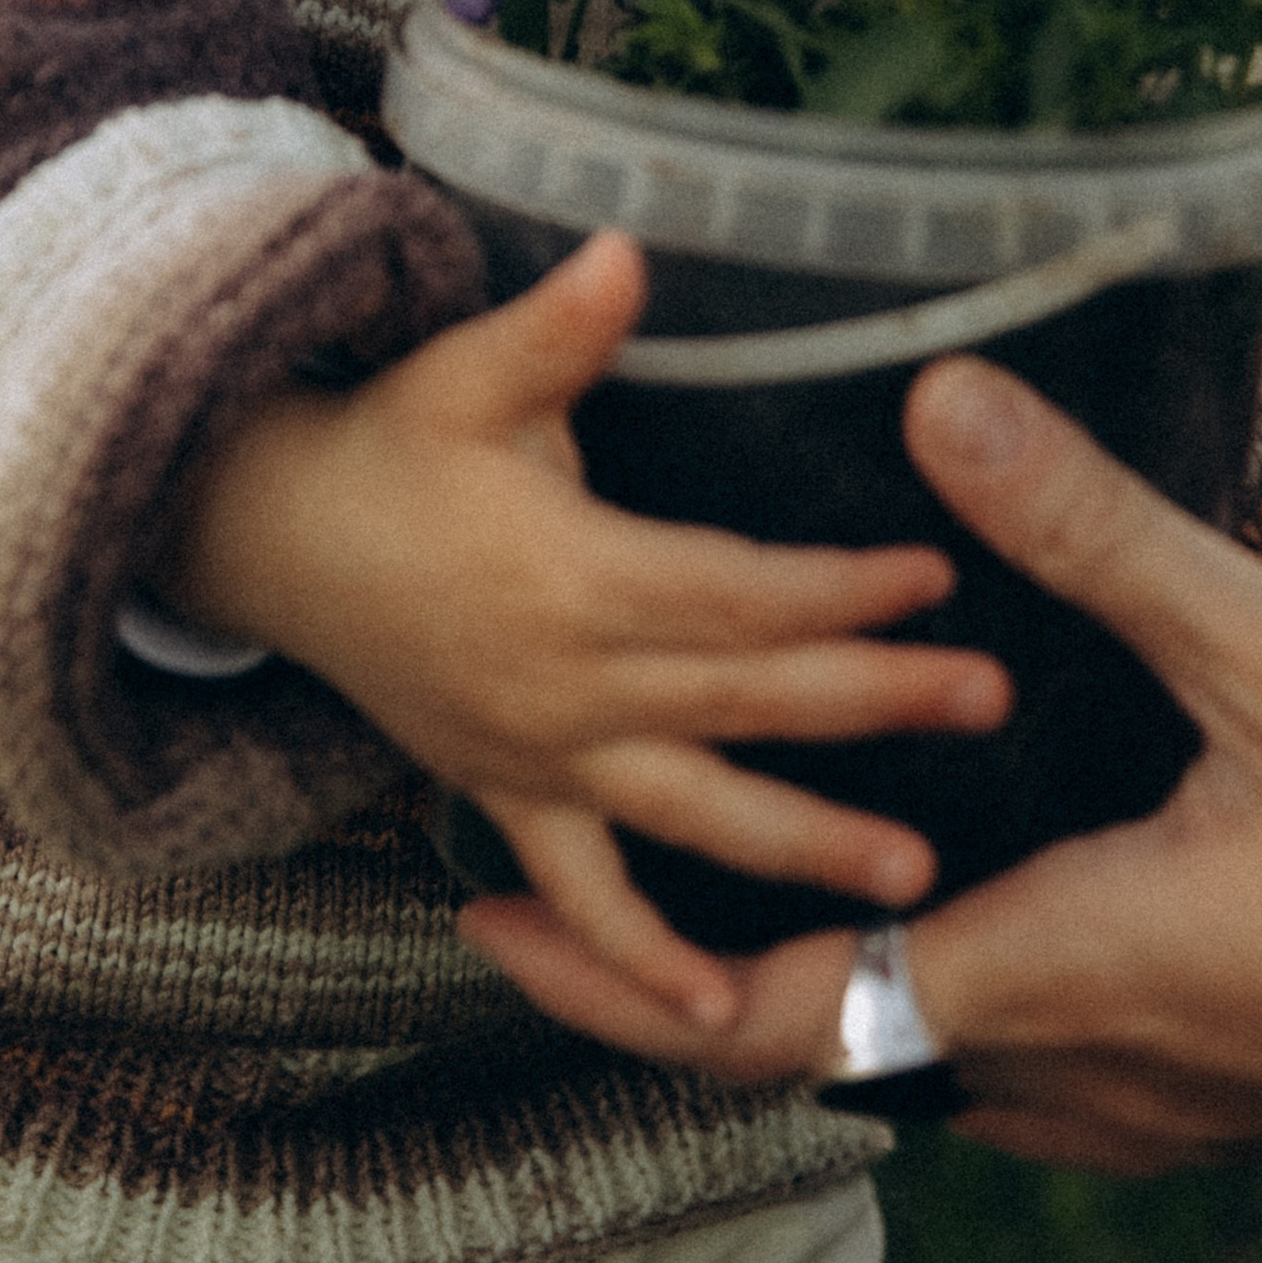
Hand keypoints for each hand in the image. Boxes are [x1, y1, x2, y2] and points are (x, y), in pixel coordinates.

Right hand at [159, 232, 1009, 1024]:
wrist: (271, 541)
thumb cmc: (390, 443)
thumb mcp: (467, 373)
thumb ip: (558, 328)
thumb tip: (627, 247)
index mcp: (573, 577)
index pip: (735, 592)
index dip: (838, 589)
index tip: (936, 579)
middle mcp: (568, 684)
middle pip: (746, 698)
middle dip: (873, 700)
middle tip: (990, 702)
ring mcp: (540, 758)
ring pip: (694, 812)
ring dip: (806, 844)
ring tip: (916, 879)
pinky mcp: (510, 800)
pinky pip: (585, 898)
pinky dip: (644, 963)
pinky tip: (723, 1015)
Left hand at [464, 365, 1261, 1262]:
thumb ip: (1100, 536)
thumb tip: (932, 404)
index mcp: (1050, 978)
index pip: (766, 1021)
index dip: (610, 980)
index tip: (488, 910)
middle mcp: (1080, 1086)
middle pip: (827, 1057)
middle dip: (693, 971)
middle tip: (593, 871)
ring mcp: (1168, 1118)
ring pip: (941, 1067)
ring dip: (833, 975)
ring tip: (771, 847)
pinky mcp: (1244, 1106)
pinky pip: (1042, 1067)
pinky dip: (956, 986)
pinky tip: (1009, 886)